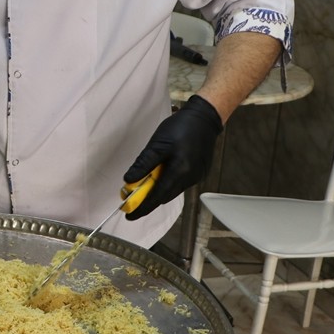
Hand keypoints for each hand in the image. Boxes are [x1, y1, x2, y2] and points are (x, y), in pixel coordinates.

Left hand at [123, 95, 221, 219]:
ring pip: (172, 191)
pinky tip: (160, 176)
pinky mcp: (199, 172)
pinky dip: (167, 184)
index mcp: (180, 171)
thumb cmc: (180, 128)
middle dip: (147, 200)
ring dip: (157, 191)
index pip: (157, 197)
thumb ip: (143, 164)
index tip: (129, 215)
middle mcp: (190, 178)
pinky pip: (179, 184)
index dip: (142, 207)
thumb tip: (129, 180)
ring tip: (143, 186)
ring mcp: (196, 176)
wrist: (204, 118)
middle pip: (164, 196)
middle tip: (131, 199)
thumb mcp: (157, 144)